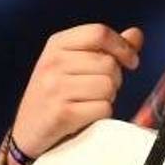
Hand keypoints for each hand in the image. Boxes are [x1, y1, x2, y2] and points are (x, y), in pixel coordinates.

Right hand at [7, 24, 142, 164]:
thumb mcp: (74, 64)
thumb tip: (136, 34)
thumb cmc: (56, 95)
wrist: (28, 131)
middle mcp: (52, 62)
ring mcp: (54, 88)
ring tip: (89, 102)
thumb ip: (106, 49)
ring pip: (109, 86)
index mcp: (56, 44)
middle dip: (114, 80)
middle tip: (97, 91)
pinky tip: (85, 116)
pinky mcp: (61, 113)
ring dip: (108, 98)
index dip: (122, 46)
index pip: (99, 33)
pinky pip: (103, 108)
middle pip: (109, 63)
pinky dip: (101, 115)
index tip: (131, 62)